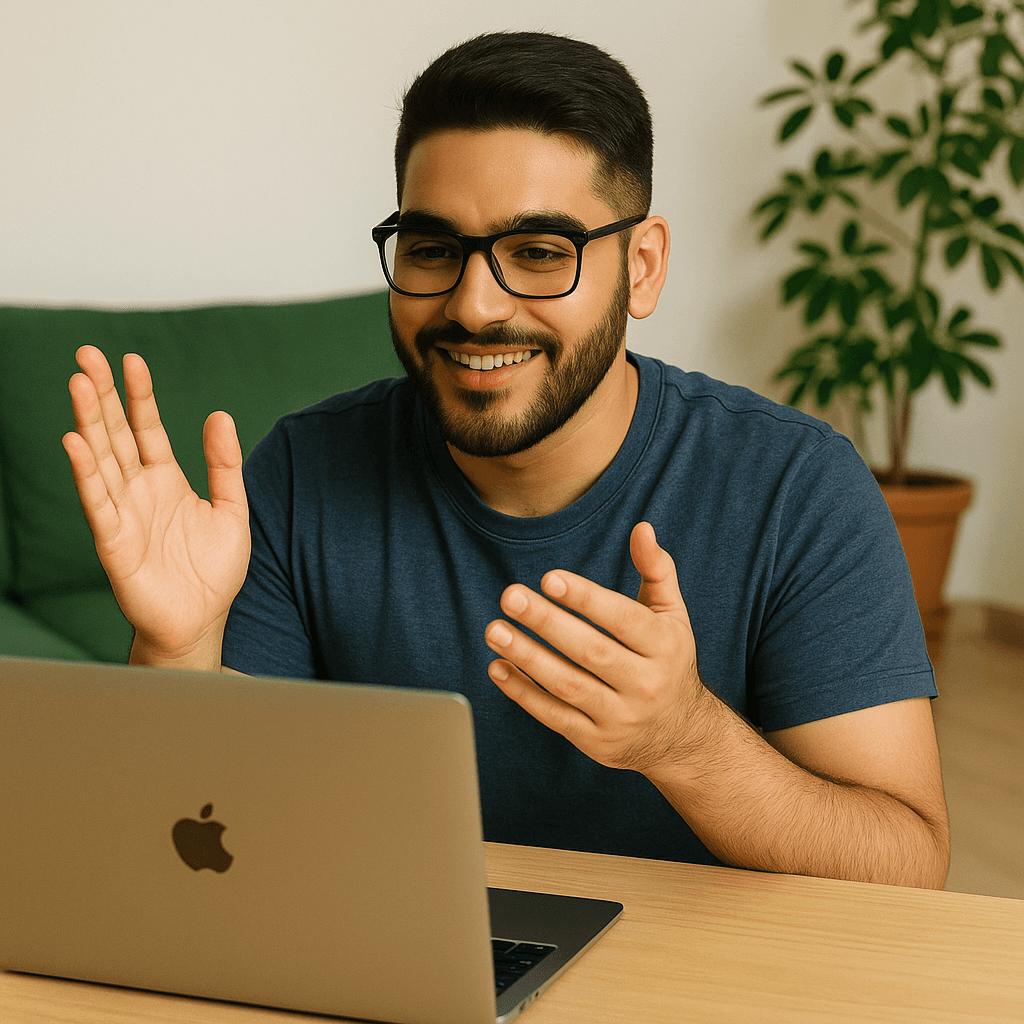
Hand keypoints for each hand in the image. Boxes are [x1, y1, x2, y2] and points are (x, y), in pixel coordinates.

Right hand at [62, 345, 250, 663]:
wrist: (201, 621)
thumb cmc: (213, 571)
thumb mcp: (232, 510)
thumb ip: (225, 465)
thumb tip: (220, 415)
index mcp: (165, 480)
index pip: (147, 428)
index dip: (138, 395)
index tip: (131, 360)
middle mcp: (138, 491)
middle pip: (115, 434)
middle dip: (103, 395)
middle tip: (87, 355)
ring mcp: (123, 514)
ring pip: (101, 459)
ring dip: (89, 422)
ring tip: (79, 383)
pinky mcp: (114, 542)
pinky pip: (98, 503)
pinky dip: (86, 473)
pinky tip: (75, 442)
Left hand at [484, 522, 709, 774]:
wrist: (682, 737)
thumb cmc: (668, 661)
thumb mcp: (672, 616)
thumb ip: (657, 570)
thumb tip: (642, 529)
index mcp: (665, 646)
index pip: (623, 620)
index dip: (586, 598)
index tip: (548, 578)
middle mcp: (646, 684)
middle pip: (591, 652)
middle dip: (547, 623)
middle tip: (510, 596)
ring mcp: (620, 717)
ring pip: (568, 686)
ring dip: (527, 657)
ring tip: (494, 629)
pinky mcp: (596, 742)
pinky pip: (554, 717)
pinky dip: (523, 694)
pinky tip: (498, 667)